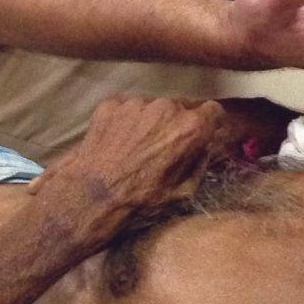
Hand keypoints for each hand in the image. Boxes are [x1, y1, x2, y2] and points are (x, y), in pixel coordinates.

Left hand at [28, 97, 224, 231]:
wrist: (91, 197)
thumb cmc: (142, 201)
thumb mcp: (184, 191)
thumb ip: (201, 160)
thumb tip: (207, 144)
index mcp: (190, 128)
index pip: (213, 111)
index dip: (208, 123)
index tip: (200, 133)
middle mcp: (166, 107)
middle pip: (180, 107)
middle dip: (176, 123)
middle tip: (163, 147)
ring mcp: (136, 103)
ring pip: (152, 106)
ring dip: (150, 121)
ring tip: (136, 147)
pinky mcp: (111, 105)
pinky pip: (126, 108)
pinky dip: (125, 121)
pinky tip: (118, 143)